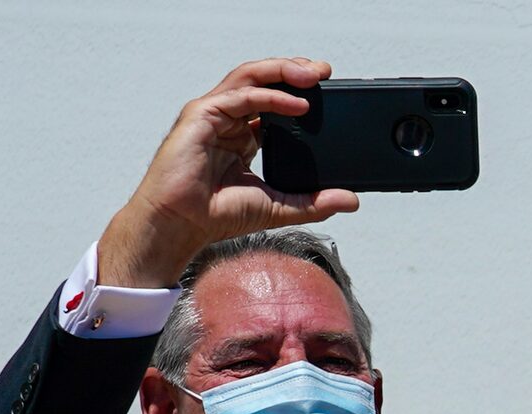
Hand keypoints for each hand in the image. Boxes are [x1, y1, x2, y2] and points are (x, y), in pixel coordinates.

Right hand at [96, 59, 360, 287]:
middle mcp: (228, 119)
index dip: (298, 92)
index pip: (273, 101)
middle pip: (263, 81)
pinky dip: (271, 97)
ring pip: (251, 78)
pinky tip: (297, 104)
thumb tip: (351, 200)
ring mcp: (213, 114)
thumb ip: (314, 202)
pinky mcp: (201, 115)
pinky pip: (241, 96)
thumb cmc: (216, 215)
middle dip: (294, 71)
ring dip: (283, 72)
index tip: (328, 91)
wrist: (181, 224)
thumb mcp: (278, 206)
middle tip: (325, 71)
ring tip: (314, 75)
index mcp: (242, 135)